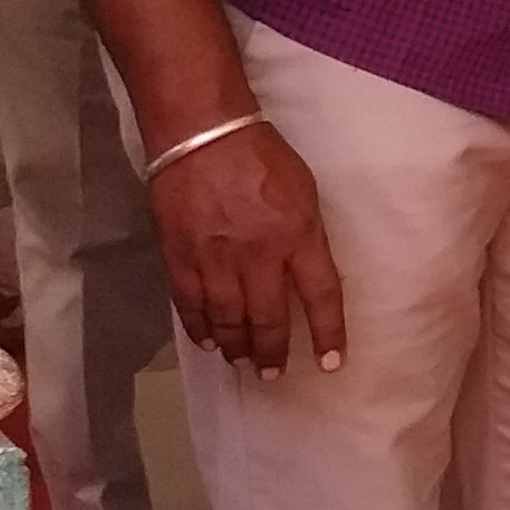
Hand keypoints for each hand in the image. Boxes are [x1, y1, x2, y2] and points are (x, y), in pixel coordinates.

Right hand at [147, 124, 345, 376]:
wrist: (202, 136)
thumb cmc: (262, 158)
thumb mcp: (305, 193)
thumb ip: (307, 236)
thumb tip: (305, 272)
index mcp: (298, 235)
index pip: (321, 294)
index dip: (327, 332)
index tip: (330, 362)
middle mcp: (258, 254)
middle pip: (268, 316)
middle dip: (271, 350)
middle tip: (272, 373)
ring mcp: (215, 259)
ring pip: (227, 318)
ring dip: (235, 346)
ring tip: (241, 362)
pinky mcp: (179, 256)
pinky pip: (190, 304)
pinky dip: (198, 327)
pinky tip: (206, 342)